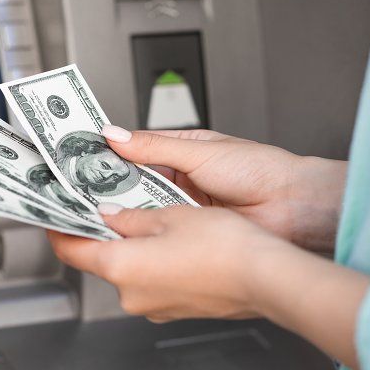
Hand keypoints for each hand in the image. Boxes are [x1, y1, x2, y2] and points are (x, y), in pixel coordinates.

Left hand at [48, 206, 286, 321]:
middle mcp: (132, 296)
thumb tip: (109, 216)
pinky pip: (154, 281)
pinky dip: (155, 261)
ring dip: (134, 246)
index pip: (72, 251)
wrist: (266, 278)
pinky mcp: (177, 309)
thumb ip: (130, 217)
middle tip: (110, 203)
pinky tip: (176, 242)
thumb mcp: (169, 215)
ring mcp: (155, 307)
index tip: (55, 216)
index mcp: (121, 269)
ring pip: (132, 270)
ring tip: (152, 217)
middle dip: (105, 233)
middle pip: (103, 260)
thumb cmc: (223, 248)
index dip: (60, 230)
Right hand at [101, 126, 346, 252]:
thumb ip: (153, 146)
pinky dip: (143, 231)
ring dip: (123, 211)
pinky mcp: (190, 234)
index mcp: (181, 153)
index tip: (78, 158)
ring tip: (94, 210)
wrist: (292, 206)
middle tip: (76, 190)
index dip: (106, 156)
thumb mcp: (200, 150)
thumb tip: (115, 134)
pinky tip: (124, 231)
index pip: (133, 152)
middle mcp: (179, 181)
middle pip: (132, 185)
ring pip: (142, 210)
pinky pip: (159, 231)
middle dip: (107, 188)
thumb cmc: (259, 169)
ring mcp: (184, 209)